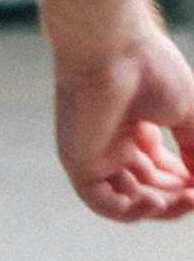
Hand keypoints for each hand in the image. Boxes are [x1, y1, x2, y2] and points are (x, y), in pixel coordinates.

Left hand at [51, 12, 193, 221]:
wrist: (114, 49)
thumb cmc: (151, 68)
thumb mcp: (189, 115)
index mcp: (137, 128)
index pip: (162, 170)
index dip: (187, 183)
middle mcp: (114, 142)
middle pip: (148, 187)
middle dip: (178, 197)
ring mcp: (95, 153)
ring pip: (127, 200)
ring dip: (160, 208)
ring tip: (184, 200)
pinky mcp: (78, 161)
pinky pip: (101, 202)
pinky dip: (129, 211)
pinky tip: (153, 202)